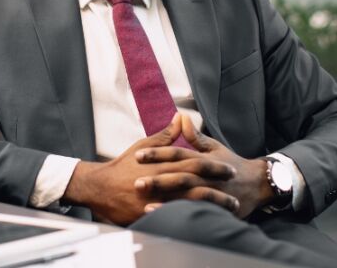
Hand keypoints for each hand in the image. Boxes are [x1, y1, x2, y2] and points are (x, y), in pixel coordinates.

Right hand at [61, 114, 238, 224]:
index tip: (230, 169)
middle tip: (236, 191)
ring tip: (230, 209)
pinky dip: (194, 218)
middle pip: (198, 183)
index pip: (195, 162)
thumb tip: (181, 116)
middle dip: (219, 188)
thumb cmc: (123, 164)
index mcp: (164, 162)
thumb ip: (166, 135)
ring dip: (213, 205)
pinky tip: (208, 220)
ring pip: (191, 202)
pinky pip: (177, 217)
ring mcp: (158, 199)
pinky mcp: (152, 213)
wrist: (100, 187)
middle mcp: (163, 180)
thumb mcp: (144, 145)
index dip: (215, 166)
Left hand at [135, 114, 274, 217]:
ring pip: (186, 193)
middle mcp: (206, 174)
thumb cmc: (231, 163)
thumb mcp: (214, 147)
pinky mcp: (214, 206)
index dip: (158, 153)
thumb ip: (195, 136)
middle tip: (136, 180)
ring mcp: (211, 191)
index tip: (138, 155)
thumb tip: (180, 116)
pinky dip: (175, 211)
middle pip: (179, 174)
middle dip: (157, 177)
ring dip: (165, 196)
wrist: (257, 184)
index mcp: (204, 158)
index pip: (177, 153)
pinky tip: (158, 212)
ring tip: (143, 198)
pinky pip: (193, 209)